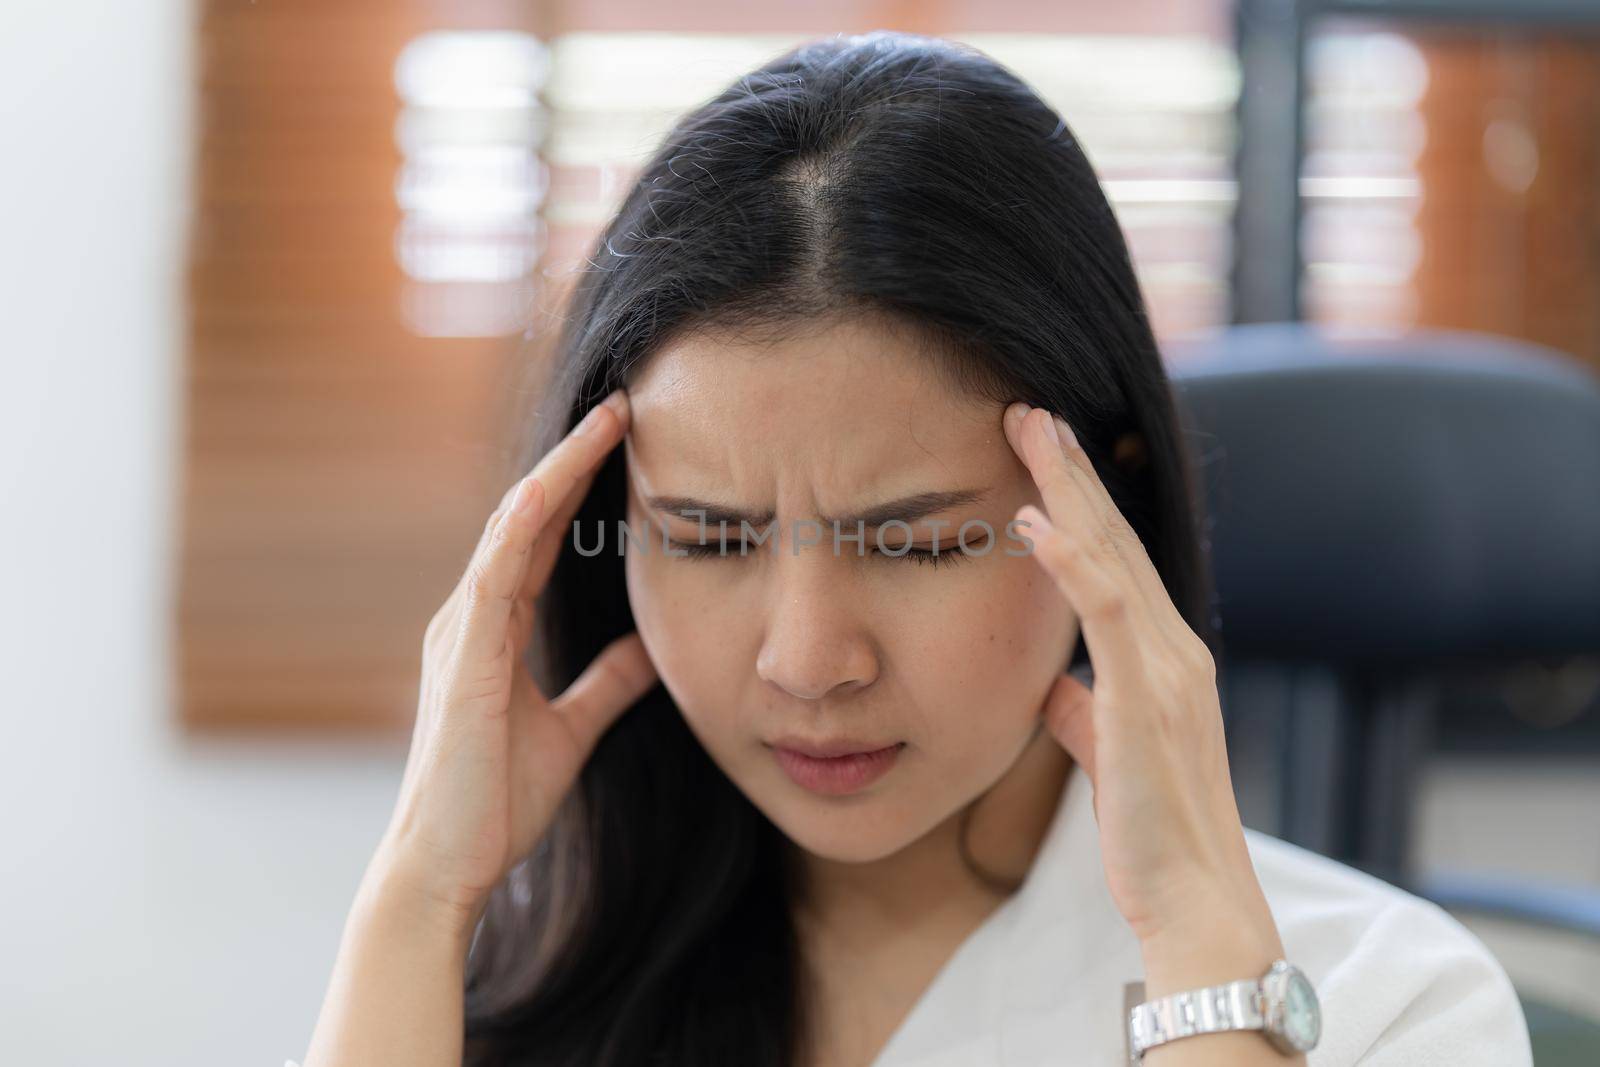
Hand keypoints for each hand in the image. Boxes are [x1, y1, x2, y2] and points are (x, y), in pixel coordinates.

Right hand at [369, 388, 658, 941]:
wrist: (448, 866)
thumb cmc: (496, 802)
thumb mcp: (572, 729)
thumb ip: (606, 684)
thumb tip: (651, 649)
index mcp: (495, 629)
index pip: (545, 538)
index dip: (582, 488)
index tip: (627, 441)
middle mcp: (473, 617)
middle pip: (529, 518)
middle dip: (575, 461)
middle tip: (624, 406)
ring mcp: (461, 633)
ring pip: (511, 532)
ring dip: (557, 474)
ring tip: (604, 424)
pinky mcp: (462, 662)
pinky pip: (490, 581)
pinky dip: (515, 532)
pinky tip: (543, 492)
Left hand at [1001, 402, 1282, 982]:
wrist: (1194, 899)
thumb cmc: (1152, 831)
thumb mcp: (1107, 753)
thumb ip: (1081, 710)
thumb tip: (1049, 683)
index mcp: (1163, 659)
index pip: (1115, 561)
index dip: (1078, 503)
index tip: (1041, 451)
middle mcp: (1174, 649)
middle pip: (1116, 540)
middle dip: (1072, 471)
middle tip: (1031, 409)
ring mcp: (1168, 669)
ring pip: (1113, 557)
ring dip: (1069, 489)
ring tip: (1030, 430)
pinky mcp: (1148, 698)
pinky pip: (1107, 613)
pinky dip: (1071, 562)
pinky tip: (1033, 521)